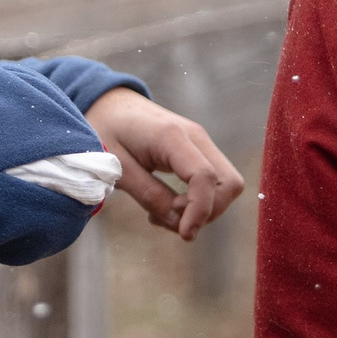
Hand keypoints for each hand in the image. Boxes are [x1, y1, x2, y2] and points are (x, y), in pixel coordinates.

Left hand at [84, 87, 243, 239]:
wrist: (109, 104)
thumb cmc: (107, 131)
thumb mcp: (118, 168)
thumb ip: (150, 195)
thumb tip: (180, 221)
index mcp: (171, 136)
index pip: (205, 177)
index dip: (200, 210)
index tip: (184, 233)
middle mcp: (196, 136)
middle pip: (229, 184)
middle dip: (206, 212)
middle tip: (167, 217)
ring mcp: (201, 143)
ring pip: (226, 186)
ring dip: (202, 209)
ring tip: (163, 212)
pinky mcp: (199, 151)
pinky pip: (213, 183)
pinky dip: (198, 201)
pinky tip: (169, 204)